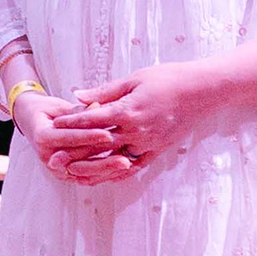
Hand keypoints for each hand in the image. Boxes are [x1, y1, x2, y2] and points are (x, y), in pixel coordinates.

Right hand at [15, 86, 131, 185]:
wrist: (30, 120)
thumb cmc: (44, 109)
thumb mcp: (58, 105)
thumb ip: (77, 111)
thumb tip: (97, 107)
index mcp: (42, 136)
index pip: (69, 138)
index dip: (89, 137)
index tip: (108, 134)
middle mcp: (46, 156)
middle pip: (78, 161)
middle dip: (103, 160)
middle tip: (125, 158)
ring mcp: (54, 167)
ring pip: (83, 173)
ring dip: (105, 170)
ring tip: (126, 165)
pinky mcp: (63, 173)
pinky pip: (84, 177)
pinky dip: (101, 175)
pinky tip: (118, 172)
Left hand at [59, 63, 217, 173]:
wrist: (202, 91)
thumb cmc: (168, 78)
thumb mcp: (134, 79)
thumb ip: (105, 91)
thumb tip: (77, 95)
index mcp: (129, 110)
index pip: (93, 120)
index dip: (72, 122)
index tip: (54, 124)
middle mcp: (137, 131)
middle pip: (99, 145)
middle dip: (76, 151)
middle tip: (54, 157)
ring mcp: (148, 144)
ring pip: (114, 161)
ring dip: (92, 168)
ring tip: (72, 173)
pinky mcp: (158, 151)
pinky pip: (134, 167)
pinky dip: (117, 173)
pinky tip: (103, 177)